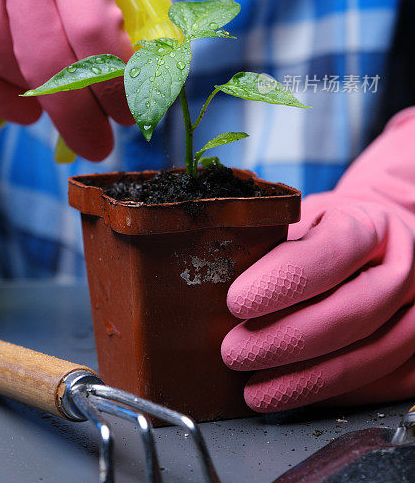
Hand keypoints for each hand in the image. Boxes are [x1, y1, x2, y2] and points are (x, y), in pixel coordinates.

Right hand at [0, 0, 132, 159]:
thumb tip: (125, 46)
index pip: (95, 24)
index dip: (117, 80)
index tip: (129, 108)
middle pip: (55, 59)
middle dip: (83, 115)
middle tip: (100, 143)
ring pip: (11, 65)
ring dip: (40, 97)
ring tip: (56, 108)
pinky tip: (22, 112)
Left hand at [221, 108, 414, 411]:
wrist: (390, 242)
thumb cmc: (338, 230)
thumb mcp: (308, 216)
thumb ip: (276, 241)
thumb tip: (215, 273)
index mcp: (373, 224)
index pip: (329, 253)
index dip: (280, 282)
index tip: (237, 302)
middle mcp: (405, 269)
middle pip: (346, 315)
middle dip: (283, 340)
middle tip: (235, 351)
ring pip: (363, 358)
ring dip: (302, 379)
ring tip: (254, 388)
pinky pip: (377, 385)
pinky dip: (329, 394)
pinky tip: (292, 392)